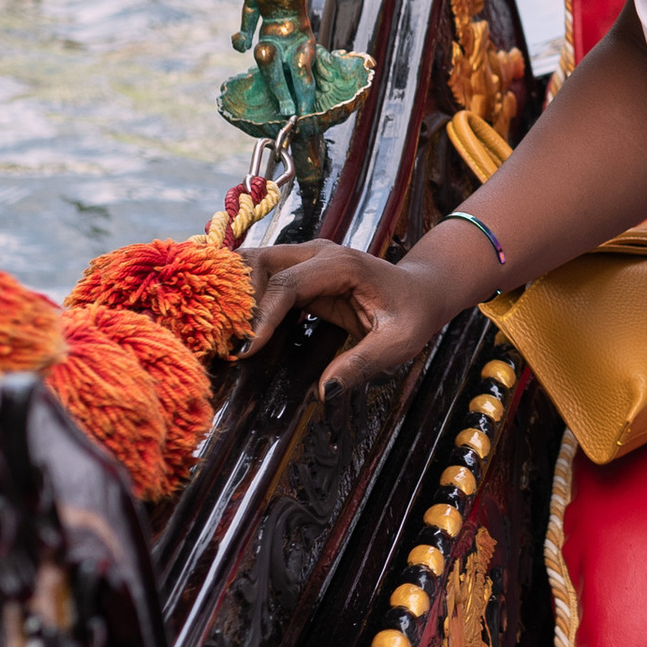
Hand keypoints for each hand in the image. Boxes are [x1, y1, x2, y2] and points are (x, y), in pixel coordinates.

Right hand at [245, 240, 473, 398]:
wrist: (423, 290)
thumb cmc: (414, 314)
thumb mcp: (397, 344)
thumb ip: (360, 365)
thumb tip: (322, 392)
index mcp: (342, 265)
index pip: (288, 285)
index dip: (261, 317)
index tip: (243, 351)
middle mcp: (319, 253)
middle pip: (259, 261)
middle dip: (237, 297)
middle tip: (223, 340)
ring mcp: (307, 258)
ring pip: (253, 263)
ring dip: (235, 294)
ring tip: (223, 334)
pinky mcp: (300, 272)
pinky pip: (261, 277)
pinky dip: (243, 296)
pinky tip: (234, 326)